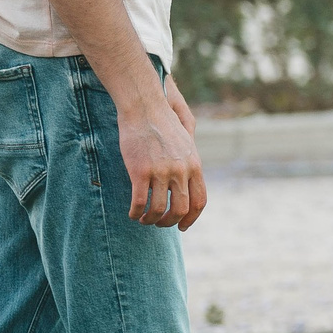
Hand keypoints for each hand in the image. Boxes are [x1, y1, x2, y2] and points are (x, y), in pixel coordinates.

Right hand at [118, 80, 206, 229]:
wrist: (145, 107)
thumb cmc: (162, 123)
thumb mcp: (185, 142)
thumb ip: (189, 162)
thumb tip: (189, 180)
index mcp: (194, 165)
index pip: (200, 201)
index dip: (191, 218)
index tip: (182, 226)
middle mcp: (181, 171)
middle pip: (181, 209)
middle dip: (170, 222)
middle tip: (159, 223)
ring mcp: (161, 172)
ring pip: (159, 210)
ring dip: (151, 220)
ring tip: (144, 219)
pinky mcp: (140, 171)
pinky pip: (140, 203)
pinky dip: (136, 213)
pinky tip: (132, 213)